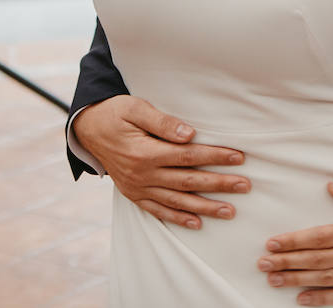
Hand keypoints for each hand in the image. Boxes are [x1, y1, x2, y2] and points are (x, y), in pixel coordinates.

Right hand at [73, 95, 248, 228]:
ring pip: (176, 201)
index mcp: (145, 152)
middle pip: (188, 181)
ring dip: (204, 207)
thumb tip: (188, 134)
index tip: (239, 157)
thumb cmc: (115, 113)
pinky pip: (157, 210)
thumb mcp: (135, 108)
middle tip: (245, 186)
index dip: (215, 157)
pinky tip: (196, 224)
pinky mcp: (133, 194)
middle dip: (219, 184)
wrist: (87, 130)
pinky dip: (177, 218)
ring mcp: (137, 187)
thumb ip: (162, 121)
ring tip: (229, 211)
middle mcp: (142, 174)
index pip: (188, 156)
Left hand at [258, 184, 332, 304]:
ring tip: (275, 280)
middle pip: (319, 259)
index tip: (273, 243)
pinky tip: (304, 299)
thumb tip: (332, 187)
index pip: (322, 235)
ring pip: (328, 279)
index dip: (295, 240)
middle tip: (263, 264)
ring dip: (298, 280)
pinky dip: (324, 300)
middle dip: (288, 261)